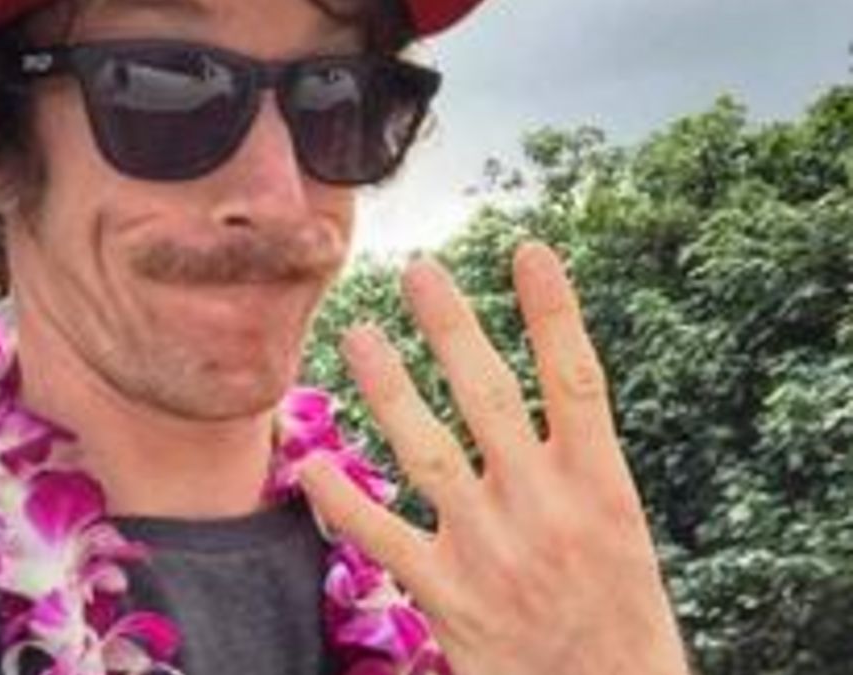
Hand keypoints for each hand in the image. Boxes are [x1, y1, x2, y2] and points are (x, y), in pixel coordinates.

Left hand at [298, 242, 689, 674]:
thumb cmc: (618, 615)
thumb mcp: (616, 530)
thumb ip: (573, 465)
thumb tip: (535, 397)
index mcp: (601, 486)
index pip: (576, 378)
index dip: (554, 312)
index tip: (529, 251)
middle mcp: (544, 506)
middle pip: (489, 395)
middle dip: (452, 327)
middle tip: (419, 271)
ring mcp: (491, 549)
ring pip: (428, 448)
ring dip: (388, 388)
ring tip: (359, 335)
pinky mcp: (448, 595)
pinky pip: (382, 534)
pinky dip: (342, 498)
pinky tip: (309, 462)